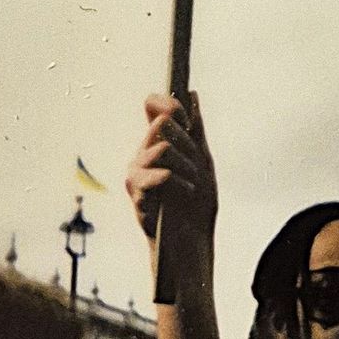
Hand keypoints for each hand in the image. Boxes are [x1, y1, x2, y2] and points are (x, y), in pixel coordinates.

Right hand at [125, 92, 217, 243]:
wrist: (192, 243)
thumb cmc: (195, 205)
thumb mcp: (202, 162)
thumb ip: (195, 130)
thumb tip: (192, 95)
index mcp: (156, 144)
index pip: (155, 106)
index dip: (171, 105)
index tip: (186, 119)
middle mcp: (142, 155)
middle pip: (163, 125)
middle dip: (189, 144)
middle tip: (197, 168)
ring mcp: (136, 175)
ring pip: (162, 148)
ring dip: (187, 166)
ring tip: (192, 185)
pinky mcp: (136, 196)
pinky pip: (158, 175)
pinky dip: (178, 182)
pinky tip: (186, 192)